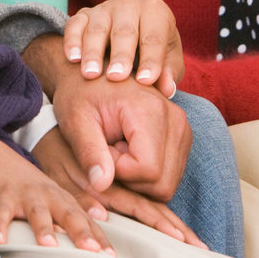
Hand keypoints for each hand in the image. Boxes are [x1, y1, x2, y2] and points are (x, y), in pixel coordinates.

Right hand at [0, 118, 110, 252]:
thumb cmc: (27, 186)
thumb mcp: (51, 201)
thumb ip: (67, 220)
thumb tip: (87, 246)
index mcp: (62, 199)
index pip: (85, 221)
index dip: (98, 238)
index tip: (110, 255)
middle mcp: (49, 196)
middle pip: (68, 215)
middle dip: (81, 232)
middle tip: (92, 250)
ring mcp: (27, 195)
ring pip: (37, 213)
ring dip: (44, 229)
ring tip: (50, 246)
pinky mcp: (3, 196)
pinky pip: (2, 213)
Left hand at [51, 69, 191, 201]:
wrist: (93, 72)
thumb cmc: (79, 95)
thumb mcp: (75, 120)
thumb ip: (88, 152)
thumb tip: (102, 185)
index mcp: (151, 109)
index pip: (148, 170)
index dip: (118, 172)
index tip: (100, 150)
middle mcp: (175, 118)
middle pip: (162, 183)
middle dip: (130, 180)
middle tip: (106, 153)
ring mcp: (182, 128)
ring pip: (168, 183)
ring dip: (137, 178)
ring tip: (115, 150)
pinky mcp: (182, 136)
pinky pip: (169, 175)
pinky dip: (147, 174)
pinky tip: (127, 151)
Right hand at [63, 0, 183, 94]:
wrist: (130, 37)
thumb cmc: (152, 50)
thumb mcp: (168, 60)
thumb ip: (169, 72)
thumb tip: (167, 88)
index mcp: (156, 11)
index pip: (154, 37)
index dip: (151, 59)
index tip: (145, 81)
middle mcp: (130, 4)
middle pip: (125, 31)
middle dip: (121, 55)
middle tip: (116, 77)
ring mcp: (104, 8)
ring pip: (97, 29)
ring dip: (93, 52)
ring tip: (91, 75)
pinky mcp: (84, 14)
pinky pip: (75, 25)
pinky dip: (72, 41)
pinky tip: (73, 59)